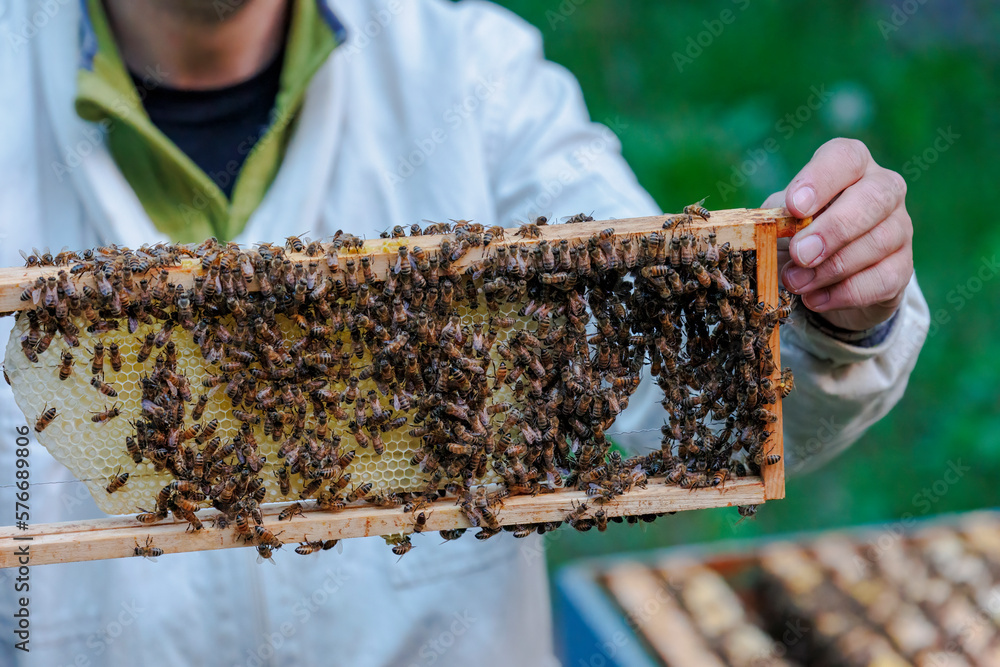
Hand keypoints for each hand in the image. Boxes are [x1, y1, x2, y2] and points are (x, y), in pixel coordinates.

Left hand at [762, 138, 912, 331]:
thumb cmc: (801, 235)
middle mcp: (884, 189)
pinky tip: (814, 299)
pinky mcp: (903, 267)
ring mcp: (900, 228)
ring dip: (831, 268)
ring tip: (796, 282)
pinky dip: (844, 293)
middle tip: (800, 254)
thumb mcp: (782, 222)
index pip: (845, 158)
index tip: (795, 207)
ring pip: (878, 242)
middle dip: (833, 229)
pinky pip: (882, 280)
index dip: (820, 180)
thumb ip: (777, 222)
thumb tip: (767, 230)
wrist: (828, 279)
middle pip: (873, 198)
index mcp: (852, 167)